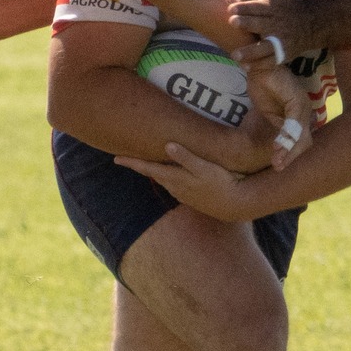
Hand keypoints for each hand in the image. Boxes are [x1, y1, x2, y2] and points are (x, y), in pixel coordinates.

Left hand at [115, 144, 257, 221]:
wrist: (235, 205)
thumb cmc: (221, 183)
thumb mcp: (205, 168)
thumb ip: (186, 157)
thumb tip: (168, 145)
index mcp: (175, 178)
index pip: (147, 168)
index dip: (131, 162)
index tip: (115, 159)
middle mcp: (175, 187)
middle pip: (152, 173)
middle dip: (139, 166)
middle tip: (125, 158)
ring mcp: (182, 193)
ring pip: (162, 179)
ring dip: (152, 171)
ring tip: (144, 162)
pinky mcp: (191, 195)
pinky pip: (173, 183)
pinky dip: (166, 176)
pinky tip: (168, 172)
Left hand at [228, 0, 316, 69]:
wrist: (309, 23)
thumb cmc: (284, 7)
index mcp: (272, 8)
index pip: (256, 7)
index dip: (243, 8)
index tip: (230, 9)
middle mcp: (276, 24)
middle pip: (260, 24)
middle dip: (247, 23)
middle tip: (232, 22)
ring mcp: (280, 41)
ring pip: (265, 47)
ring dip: (251, 51)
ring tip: (235, 56)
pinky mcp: (283, 54)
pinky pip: (270, 61)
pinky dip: (259, 65)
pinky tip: (246, 67)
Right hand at [243, 63, 312, 170]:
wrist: (259, 66)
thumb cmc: (264, 87)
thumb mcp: (271, 113)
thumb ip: (279, 126)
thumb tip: (280, 146)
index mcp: (300, 116)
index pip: (301, 141)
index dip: (291, 155)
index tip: (277, 166)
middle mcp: (305, 112)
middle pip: (304, 141)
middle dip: (291, 157)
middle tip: (277, 167)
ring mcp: (303, 106)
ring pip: (299, 135)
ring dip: (287, 150)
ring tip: (277, 162)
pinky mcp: (297, 101)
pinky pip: (293, 123)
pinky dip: (285, 137)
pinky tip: (276, 146)